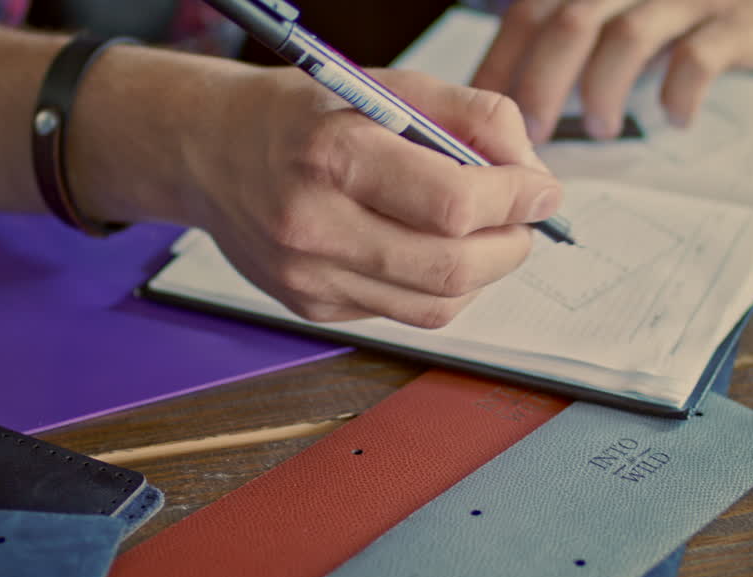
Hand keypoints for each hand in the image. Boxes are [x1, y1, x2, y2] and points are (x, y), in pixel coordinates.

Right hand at [184, 66, 561, 327]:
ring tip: (486, 237)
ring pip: (434, 305)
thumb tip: (530, 170)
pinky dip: (439, 288)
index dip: (516, 199)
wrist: (210, 152)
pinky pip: (404, 314)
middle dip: (510, 246)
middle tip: (526, 221)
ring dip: (483, 274)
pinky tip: (431, 251)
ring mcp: (309, 278)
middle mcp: (313, 225)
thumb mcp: (385, 85)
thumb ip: (469, 115)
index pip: (453, 203)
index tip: (542, 189)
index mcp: (332, 154)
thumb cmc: (301, 114)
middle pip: (451, 267)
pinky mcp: (311, 308)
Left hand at [471, 0, 752, 140]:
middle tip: (535, 135)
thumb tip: (507, 96)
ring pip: (626, 39)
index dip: (503, 63)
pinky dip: (678, 95)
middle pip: (570, 24)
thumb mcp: (612, 5)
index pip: (529, 11)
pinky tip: (674, 118)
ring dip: (602, 92)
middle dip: (543, 86)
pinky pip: (697, 59)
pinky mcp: (734, 22)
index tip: (488, 117)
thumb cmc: (673, 5)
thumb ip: (564, 34)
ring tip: (600, 129)